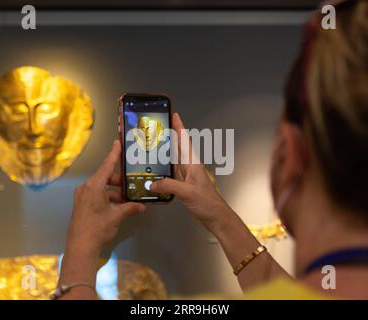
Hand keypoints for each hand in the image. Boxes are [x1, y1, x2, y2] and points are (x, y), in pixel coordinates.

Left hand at [66, 140, 145, 255]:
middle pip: (105, 178)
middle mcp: (86, 188)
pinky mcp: (82, 205)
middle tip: (132, 184)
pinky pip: (97, 196)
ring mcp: (82, 197)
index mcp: (94, 186)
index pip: (106, 166)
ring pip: (102, 189)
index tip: (118, 142)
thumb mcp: (117, 216)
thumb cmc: (98, 227)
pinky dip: (108, 199)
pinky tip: (119, 207)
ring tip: (128, 200)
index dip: (114, 154)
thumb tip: (142, 206)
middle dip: (119, 182)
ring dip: (115, 193)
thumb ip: (130, 208)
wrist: (81, 246)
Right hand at [150, 113, 233, 233]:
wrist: (216, 218)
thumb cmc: (207, 203)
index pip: (185, 141)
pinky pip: (171, 173)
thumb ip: (169, 186)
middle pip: (178, 147)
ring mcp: (187, 177)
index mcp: (192, 164)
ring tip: (152, 144)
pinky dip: (163, 169)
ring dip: (165, 151)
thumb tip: (151, 183)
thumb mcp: (187, 192)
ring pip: (174, 159)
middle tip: (157, 128)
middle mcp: (189, 167)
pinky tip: (155, 169)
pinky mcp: (184, 186)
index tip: (173, 115)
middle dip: (169, 136)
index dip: (179, 127)